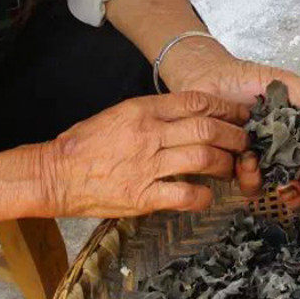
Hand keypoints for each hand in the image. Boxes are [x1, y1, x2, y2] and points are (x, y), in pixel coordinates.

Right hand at [44, 91, 248, 217]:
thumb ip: (156, 113)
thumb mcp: (121, 114)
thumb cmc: (87, 144)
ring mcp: (146, 166)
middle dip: (234, 136)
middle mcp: (148, 134)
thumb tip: (194, 114)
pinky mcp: (142, 196)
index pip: (196, 102)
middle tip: (245, 143)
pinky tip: (207, 196)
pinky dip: (203, 196)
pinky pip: (185, 195)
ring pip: (203, 158)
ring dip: (225, 164)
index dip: (226, 108)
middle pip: (207, 129)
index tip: (241, 115)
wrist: (54, 174)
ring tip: (231, 168)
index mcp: (143, 110)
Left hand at [159, 39, 299, 208]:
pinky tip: (244, 158)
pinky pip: (245, 183)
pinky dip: (248, 176)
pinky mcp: (232, 166)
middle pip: (295, 183)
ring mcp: (255, 161)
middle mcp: (276, 152)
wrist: (209, 77)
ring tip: (257, 163)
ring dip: (268, 183)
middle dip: (298, 192)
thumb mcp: (282, 81)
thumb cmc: (245, 78)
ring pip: (270, 187)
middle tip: (292, 183)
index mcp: (293, 135)